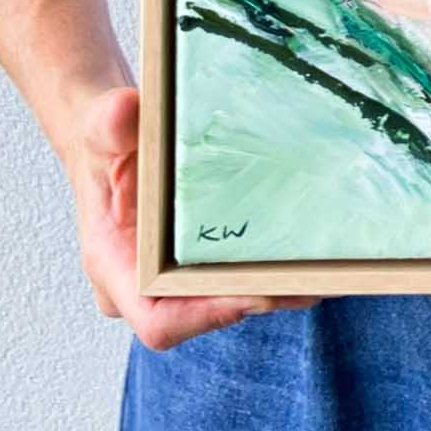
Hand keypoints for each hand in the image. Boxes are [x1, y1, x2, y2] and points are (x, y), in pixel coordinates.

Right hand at [65, 85, 319, 350]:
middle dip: (258, 300)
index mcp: (114, 268)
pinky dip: (271, 271)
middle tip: (312, 282)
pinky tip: (315, 257)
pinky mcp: (198, 264)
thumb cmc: (102, 141)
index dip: (209, 314)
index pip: (159, 321)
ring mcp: (174, 280)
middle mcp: (144, 287)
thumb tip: (123, 108)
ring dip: (276, 291)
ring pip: (228, 301)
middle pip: (205, 315)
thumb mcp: (102, 126)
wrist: (110, 140)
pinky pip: (235, 278)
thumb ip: (109, 124)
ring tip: (328, 274)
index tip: (258, 292)